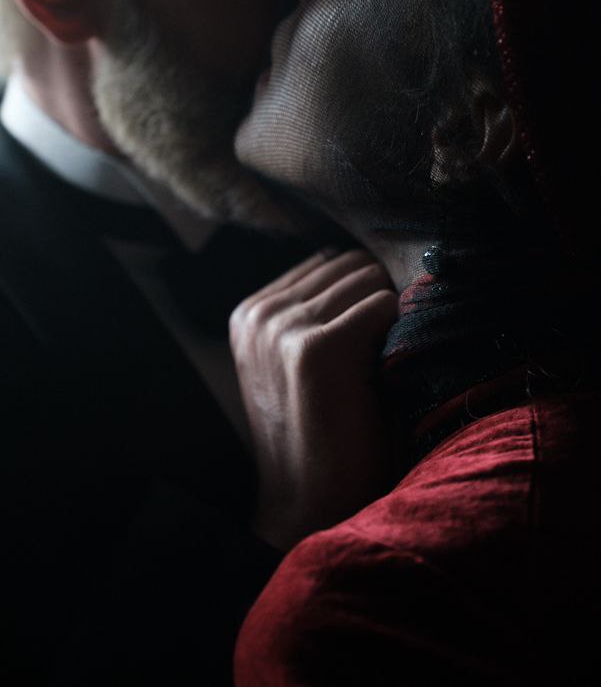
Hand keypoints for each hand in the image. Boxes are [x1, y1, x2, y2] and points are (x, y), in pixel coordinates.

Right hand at [229, 249, 397, 550]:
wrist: (310, 502)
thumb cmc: (318, 430)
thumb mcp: (292, 361)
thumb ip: (314, 308)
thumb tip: (368, 263)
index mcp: (248, 311)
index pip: (327, 261)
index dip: (359, 295)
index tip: (366, 338)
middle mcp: (259, 313)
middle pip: (349, 264)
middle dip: (376, 299)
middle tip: (381, 351)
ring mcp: (283, 328)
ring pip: (369, 278)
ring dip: (388, 316)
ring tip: (379, 364)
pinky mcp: (318, 348)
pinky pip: (384, 304)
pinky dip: (398, 332)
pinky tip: (384, 372)